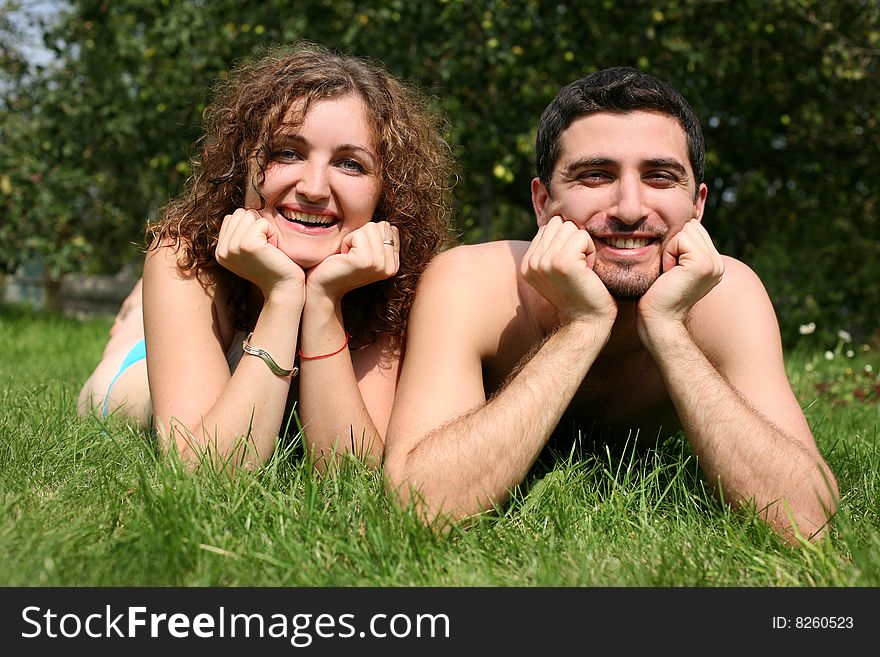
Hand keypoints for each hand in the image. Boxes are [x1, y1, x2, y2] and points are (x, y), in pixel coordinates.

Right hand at [215, 208, 304, 301]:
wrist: (284, 288)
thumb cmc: (273, 267)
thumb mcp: (250, 250)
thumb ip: (240, 233)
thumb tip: (242, 211)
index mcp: (220, 251)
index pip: (232, 217)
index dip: (251, 227)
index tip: (259, 249)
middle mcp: (222, 250)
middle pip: (240, 213)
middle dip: (257, 226)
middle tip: (265, 249)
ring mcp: (232, 247)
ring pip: (249, 215)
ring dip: (265, 229)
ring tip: (268, 249)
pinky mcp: (247, 244)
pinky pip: (261, 222)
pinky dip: (272, 232)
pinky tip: (273, 250)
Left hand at [305, 221, 399, 301]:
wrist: (325, 287)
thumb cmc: (342, 265)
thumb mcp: (368, 252)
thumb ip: (380, 240)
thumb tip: (388, 225)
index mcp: (393, 264)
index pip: (390, 229)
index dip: (370, 235)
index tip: (360, 252)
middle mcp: (390, 266)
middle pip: (382, 226)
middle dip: (363, 235)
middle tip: (353, 254)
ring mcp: (379, 265)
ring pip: (371, 228)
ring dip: (354, 238)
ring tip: (349, 255)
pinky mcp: (365, 261)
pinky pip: (358, 234)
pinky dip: (346, 241)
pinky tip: (344, 256)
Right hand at [520, 215, 616, 325]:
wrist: (587, 322)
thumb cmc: (581, 294)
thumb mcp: (557, 270)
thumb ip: (551, 248)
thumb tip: (559, 218)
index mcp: (527, 263)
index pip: (549, 227)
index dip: (566, 241)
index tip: (571, 267)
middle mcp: (530, 262)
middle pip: (559, 223)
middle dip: (574, 240)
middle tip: (579, 267)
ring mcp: (543, 262)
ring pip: (570, 227)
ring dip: (583, 245)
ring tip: (583, 269)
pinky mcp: (561, 262)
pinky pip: (582, 236)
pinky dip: (591, 250)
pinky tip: (588, 271)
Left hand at [637, 218, 723, 340]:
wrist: (658, 319)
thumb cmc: (657, 295)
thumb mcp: (674, 267)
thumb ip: (684, 248)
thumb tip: (684, 223)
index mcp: (714, 264)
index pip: (694, 229)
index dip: (675, 244)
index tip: (671, 270)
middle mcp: (719, 264)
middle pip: (691, 227)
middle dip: (673, 245)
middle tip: (669, 273)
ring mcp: (714, 264)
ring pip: (686, 231)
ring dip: (670, 250)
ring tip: (670, 273)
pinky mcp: (703, 264)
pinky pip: (680, 239)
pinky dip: (668, 254)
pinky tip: (669, 273)